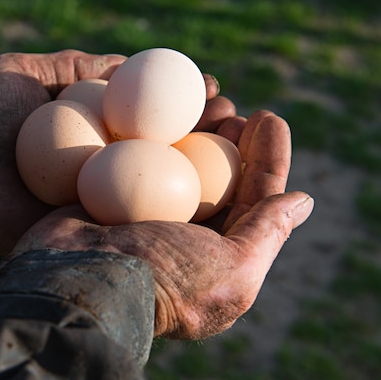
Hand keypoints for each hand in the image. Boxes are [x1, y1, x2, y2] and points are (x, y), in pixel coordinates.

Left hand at [0, 50, 221, 254]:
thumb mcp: (26, 72)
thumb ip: (79, 66)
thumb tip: (131, 61)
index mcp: (93, 131)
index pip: (150, 115)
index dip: (184, 103)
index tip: (212, 90)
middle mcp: (104, 164)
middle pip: (165, 146)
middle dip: (205, 130)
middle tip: (234, 116)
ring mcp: (102, 197)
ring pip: (163, 179)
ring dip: (204, 163)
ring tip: (236, 140)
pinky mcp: (96, 225)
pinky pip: (143, 210)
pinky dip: (178, 200)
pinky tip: (211, 186)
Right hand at [13, 107, 313, 339]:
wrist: (78, 281)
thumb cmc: (163, 279)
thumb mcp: (231, 269)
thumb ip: (266, 234)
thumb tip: (303, 202)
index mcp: (215, 256)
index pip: (254, 200)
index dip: (267, 158)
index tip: (268, 118)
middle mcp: (182, 234)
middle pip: (216, 175)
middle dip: (230, 140)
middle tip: (233, 110)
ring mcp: (143, 212)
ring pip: (180, 160)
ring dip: (196, 127)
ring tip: (207, 97)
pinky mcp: (108, 193)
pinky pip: (137, 153)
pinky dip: (152, 128)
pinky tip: (158, 103)